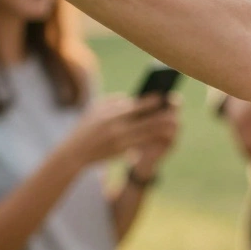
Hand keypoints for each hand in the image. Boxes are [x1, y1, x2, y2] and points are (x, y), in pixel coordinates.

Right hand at [59, 95, 179, 167]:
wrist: (74, 152)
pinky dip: (154, 139)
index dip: (154, 101)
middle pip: (148, 120)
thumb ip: (115, 101)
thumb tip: (133, 98)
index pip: (138, 105)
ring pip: (149, 134)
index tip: (165, 97)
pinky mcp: (122, 151)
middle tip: (176, 109)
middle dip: (164, 114)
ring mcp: (121, 140)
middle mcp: (118, 126)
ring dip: (164, 128)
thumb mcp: (96, 109)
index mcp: (112, 113)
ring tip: (176, 123)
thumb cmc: (86, 127)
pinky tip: (164, 137)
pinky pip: (143, 144)